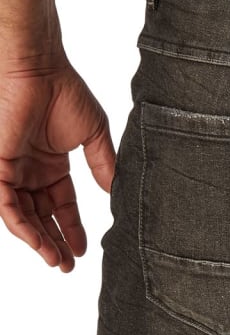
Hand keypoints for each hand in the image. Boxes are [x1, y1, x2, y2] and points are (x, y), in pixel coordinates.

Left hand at [0, 45, 115, 271]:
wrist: (38, 69)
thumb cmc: (64, 92)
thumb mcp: (93, 135)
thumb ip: (103, 165)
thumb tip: (114, 194)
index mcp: (50, 164)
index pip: (61, 204)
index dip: (71, 228)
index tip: (83, 249)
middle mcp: (29, 170)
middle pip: (41, 216)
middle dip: (54, 242)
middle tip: (67, 266)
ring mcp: (12, 169)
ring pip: (21, 216)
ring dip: (38, 241)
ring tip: (55, 261)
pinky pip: (6, 205)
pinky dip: (21, 226)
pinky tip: (38, 243)